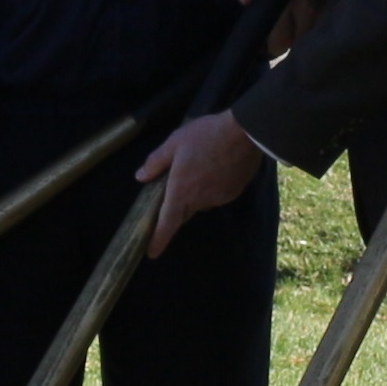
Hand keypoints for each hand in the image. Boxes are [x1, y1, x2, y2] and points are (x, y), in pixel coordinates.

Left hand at [138, 110, 264, 257]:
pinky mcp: (234, 193)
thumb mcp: (174, 143)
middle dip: (177, 206)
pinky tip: (216, 166)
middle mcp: (200, 201)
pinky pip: (217, 195)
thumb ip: (156, 162)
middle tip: (176, 185)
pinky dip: (212, 186)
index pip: (167, 223)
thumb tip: (141, 177)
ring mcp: (219, 198)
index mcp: (181, 191)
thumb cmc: (206, 136)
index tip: (152, 253)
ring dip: (196, 192)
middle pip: (184, 212)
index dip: (158, 240)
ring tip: (199, 166)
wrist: (245, 132)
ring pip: (202, 202)